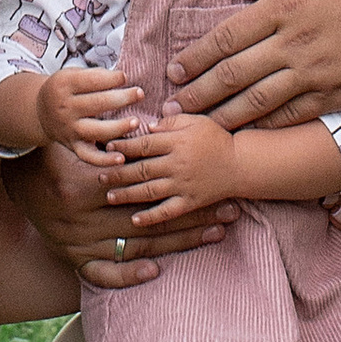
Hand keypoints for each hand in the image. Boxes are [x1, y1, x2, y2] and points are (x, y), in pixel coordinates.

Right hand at [10, 140, 231, 287]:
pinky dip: (127, 275)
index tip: (216, 186)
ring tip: (213, 235)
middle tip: (229, 212)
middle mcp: (83, 218)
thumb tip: (152, 131)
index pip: (146, 190)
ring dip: (177, 243)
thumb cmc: (53, 153)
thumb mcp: (75, 141)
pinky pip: (102, 272)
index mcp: (84, 185)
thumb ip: (110, 142)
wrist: (16, 180)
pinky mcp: (73, 258)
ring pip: (136, 247)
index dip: (183, 189)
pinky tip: (156, 271)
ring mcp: (79, 242)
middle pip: (150, 220)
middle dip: (194, 216)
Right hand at [37, 65, 145, 160]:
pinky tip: (121, 157)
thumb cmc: (65, 89)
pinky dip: (105, 160)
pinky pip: (89, 156)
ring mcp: (70, 129)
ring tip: (136, 121)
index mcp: (64, 85)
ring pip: (96, 131)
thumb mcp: (72, 74)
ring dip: (118, 127)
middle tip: (139, 93)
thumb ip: (94, 75)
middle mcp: (66, 108)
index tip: (125, 77)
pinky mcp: (73, 146)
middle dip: (122, 98)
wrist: (40, 111)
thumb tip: (124, 78)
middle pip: (97, 104)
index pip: (91, 80)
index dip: (111, 78)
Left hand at [101, 113, 244, 225]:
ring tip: (110, 195)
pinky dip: (151, 217)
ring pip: (149, 190)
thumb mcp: (195, 121)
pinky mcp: (189, 201)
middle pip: (141, 169)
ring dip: (127, 193)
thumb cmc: (216, 138)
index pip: (144, 144)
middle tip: (100, 174)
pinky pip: (167, 212)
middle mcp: (176, 164)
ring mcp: (182, 185)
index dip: (123, 146)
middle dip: (118, 172)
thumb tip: (146, 126)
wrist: (241, 164)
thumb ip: (171, 122)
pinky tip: (135, 219)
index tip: (107, 148)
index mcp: (176, 142)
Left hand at [168, 0, 340, 128]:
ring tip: (202, 126)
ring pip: (257, 102)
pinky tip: (249, 132)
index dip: (195, 58)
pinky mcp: (335, 95)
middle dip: (199, 94)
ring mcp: (314, 72)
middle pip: (232, 74)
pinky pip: (292, 115)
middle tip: (175, 108)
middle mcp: (292, 41)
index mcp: (283, 4)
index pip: (225, 37)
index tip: (175, 71)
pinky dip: (266, 126)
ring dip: (224, 116)